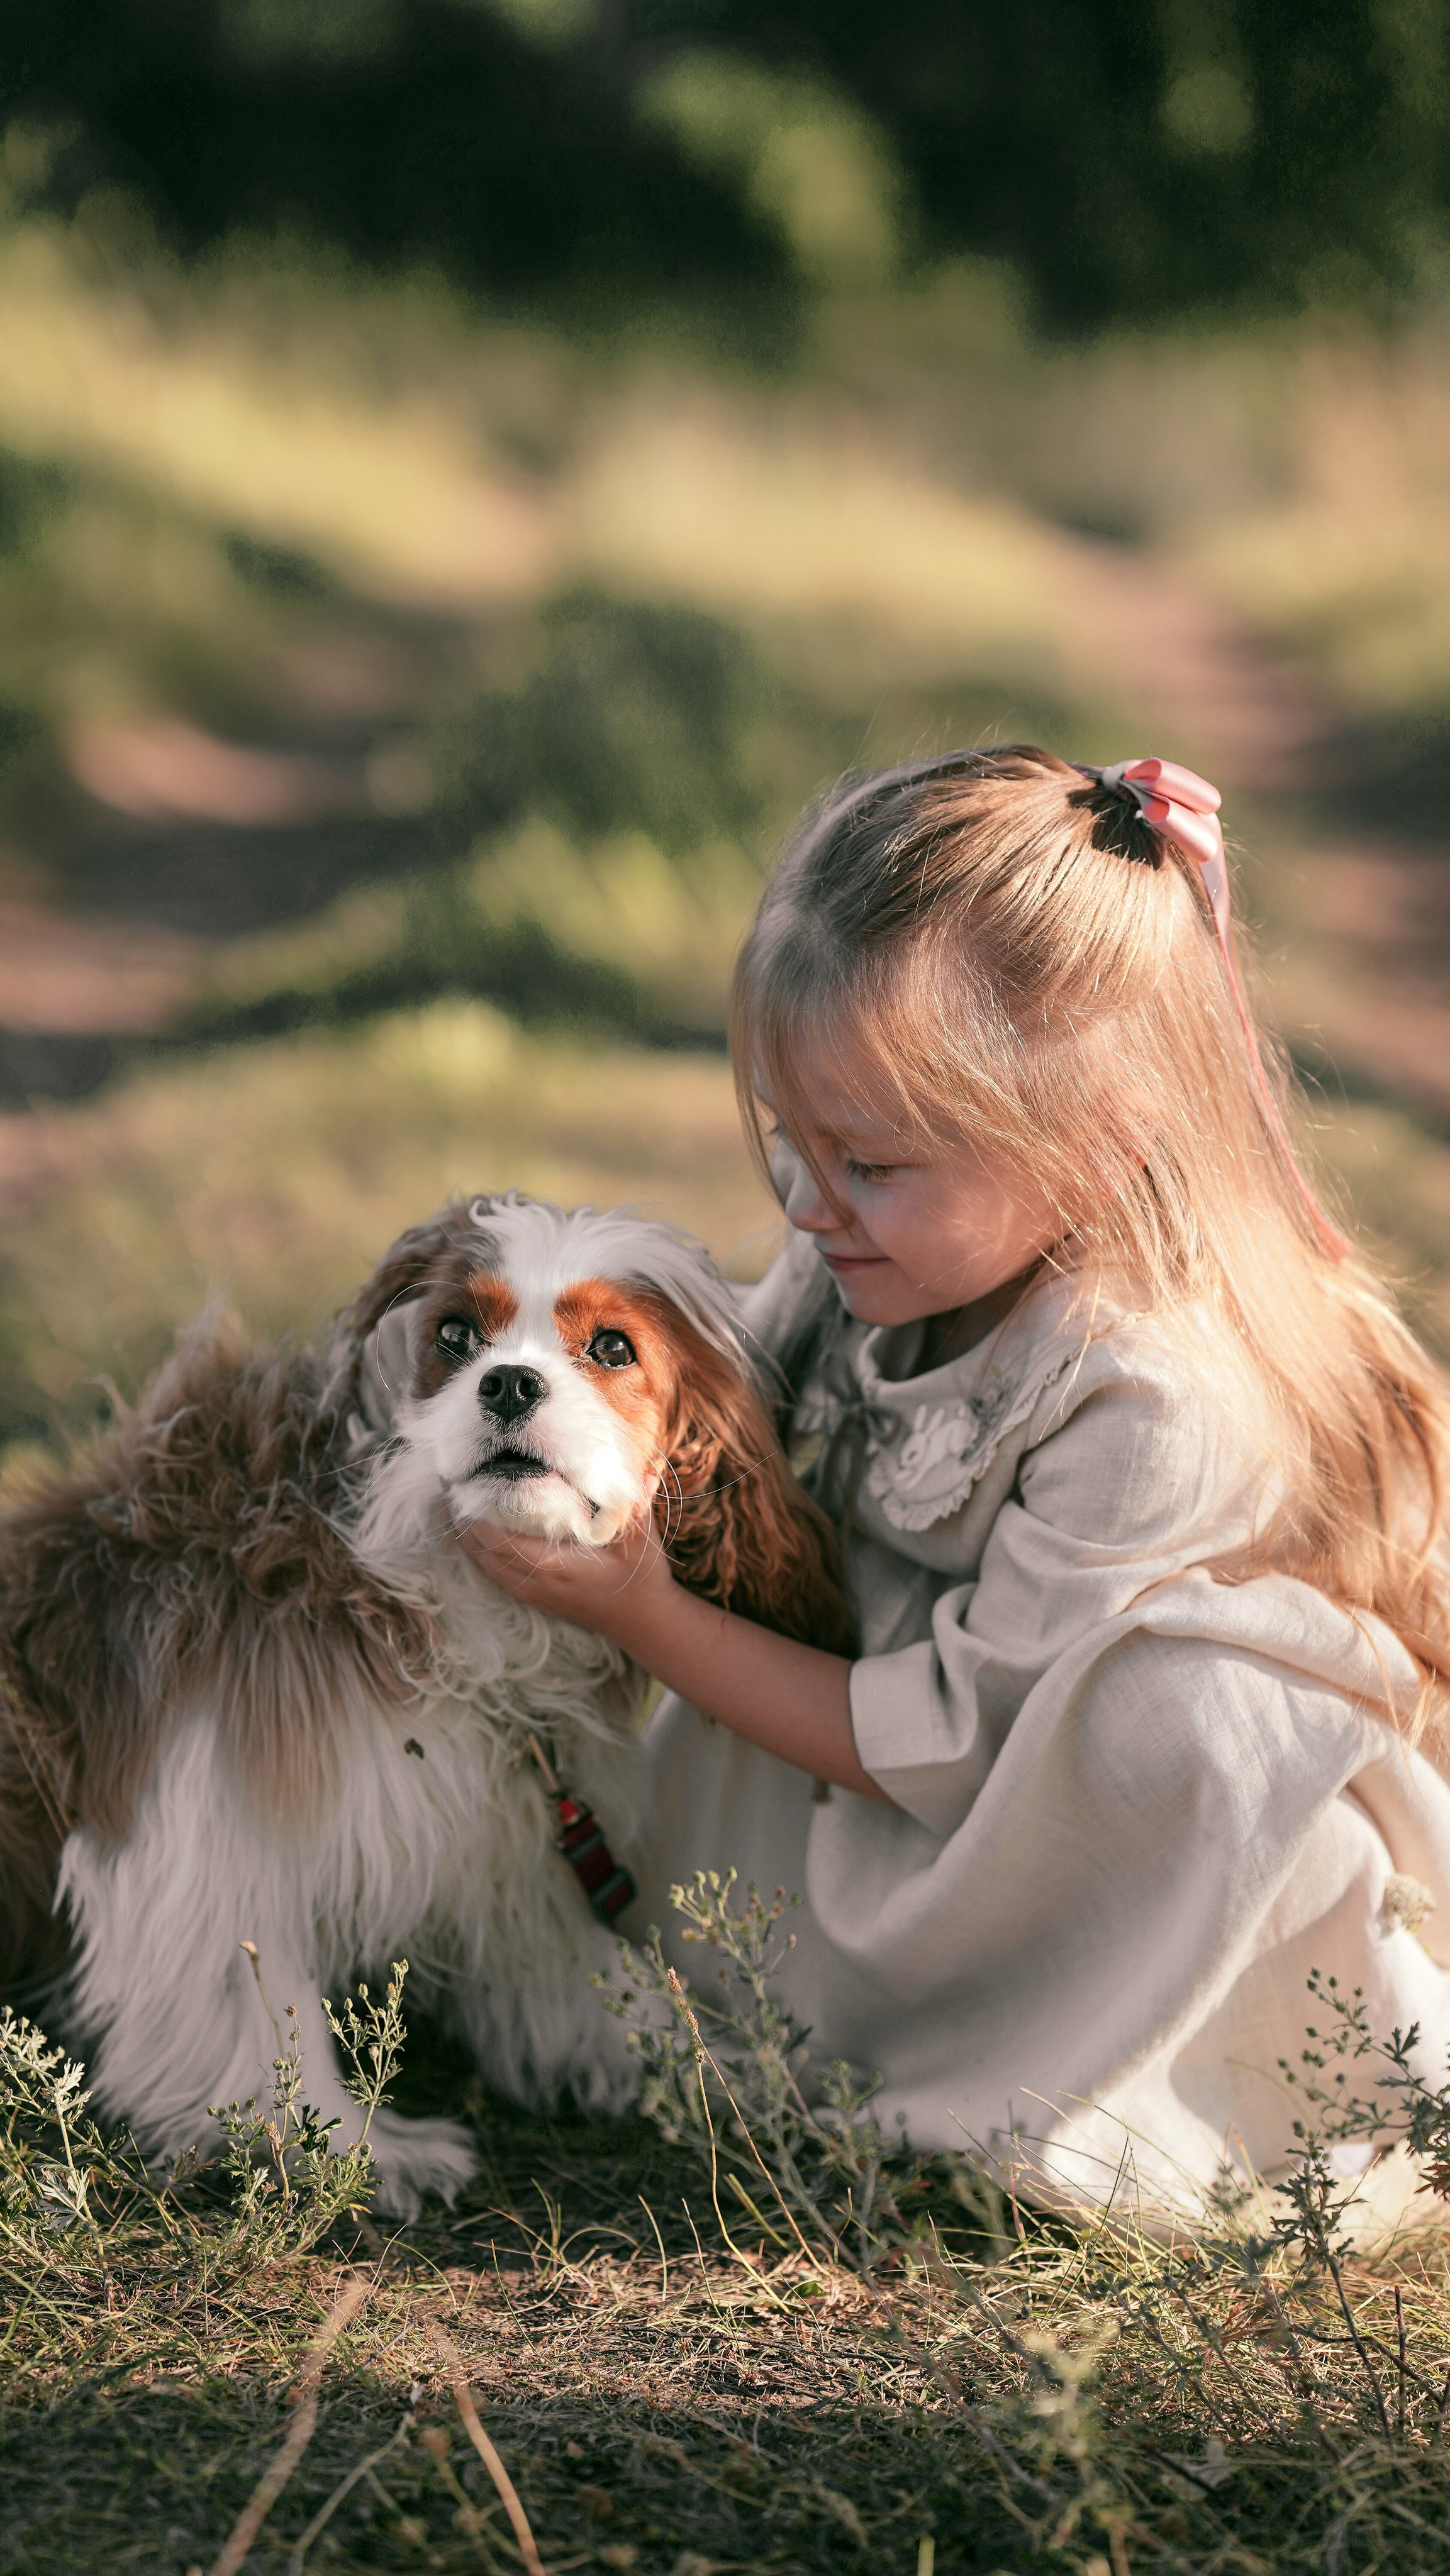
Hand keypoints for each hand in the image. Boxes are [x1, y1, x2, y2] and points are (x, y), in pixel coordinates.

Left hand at [457, 1506, 681, 1660]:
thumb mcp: (641, 1542)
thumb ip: (636, 1507)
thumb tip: (643, 1473)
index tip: (464, 1488)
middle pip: (484, 1553)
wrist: (642, 1622)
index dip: (475, 1517)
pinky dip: (482, 1554)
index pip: (499, 1541)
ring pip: (486, 1567)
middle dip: (464, 1523)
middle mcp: (537, 1582)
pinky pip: (497, 1575)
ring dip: (469, 1539)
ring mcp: (535, 1593)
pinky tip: (476, 1536)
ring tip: (455, 1508)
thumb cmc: (641, 1580)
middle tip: (451, 1490)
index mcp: (555, 1565)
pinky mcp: (537, 1597)